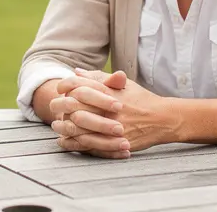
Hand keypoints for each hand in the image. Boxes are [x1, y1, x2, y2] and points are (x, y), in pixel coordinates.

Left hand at [58, 68, 180, 152]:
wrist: (163, 119)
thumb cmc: (141, 99)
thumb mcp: (123, 84)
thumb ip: (98, 77)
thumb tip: (75, 71)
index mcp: (110, 92)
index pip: (81, 86)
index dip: (66, 86)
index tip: (59, 89)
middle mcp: (110, 109)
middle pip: (76, 107)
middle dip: (60, 106)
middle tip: (53, 107)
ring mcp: (113, 127)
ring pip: (79, 128)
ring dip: (64, 126)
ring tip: (56, 125)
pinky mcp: (115, 143)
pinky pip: (89, 145)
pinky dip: (74, 143)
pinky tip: (65, 140)